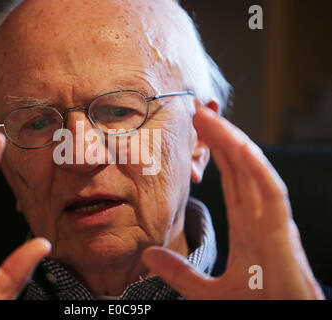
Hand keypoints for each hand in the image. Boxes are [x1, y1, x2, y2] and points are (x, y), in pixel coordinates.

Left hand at [142, 102, 324, 299]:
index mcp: (246, 226)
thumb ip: (178, 272)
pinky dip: (257, 168)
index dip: (216, 153)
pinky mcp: (282, 232)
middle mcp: (259, 217)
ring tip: (209, 117)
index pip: (230, 179)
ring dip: (232, 142)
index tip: (196, 130)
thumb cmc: (256, 307)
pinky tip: (240, 146)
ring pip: (252, 171)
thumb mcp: (205, 291)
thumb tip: (147, 255)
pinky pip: (271, 191)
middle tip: (198, 109)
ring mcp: (272, 221)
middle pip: (239, 167)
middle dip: (220, 136)